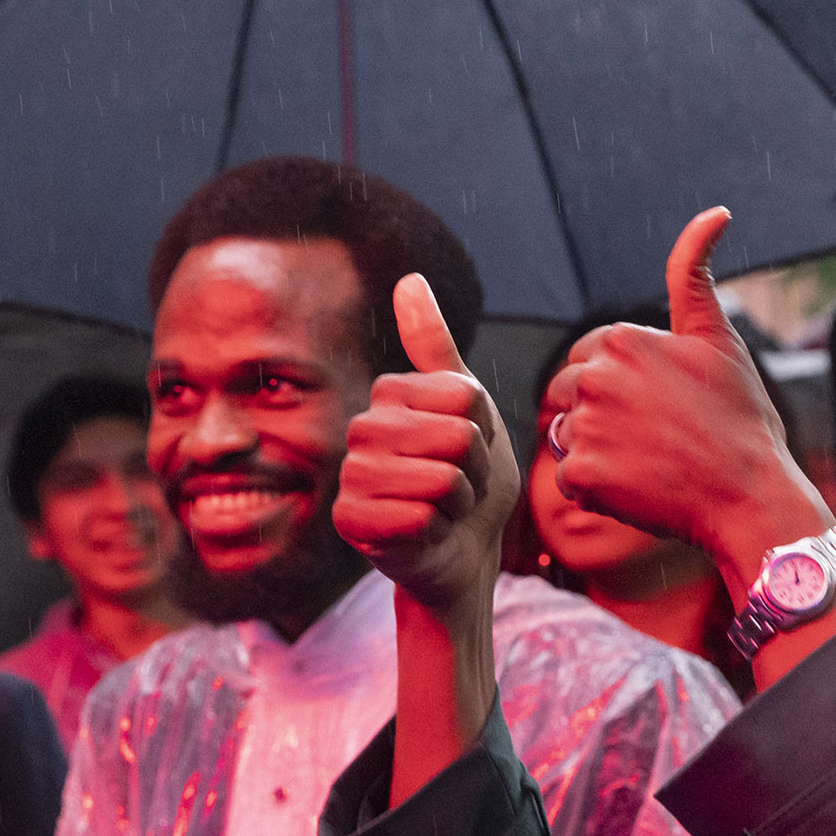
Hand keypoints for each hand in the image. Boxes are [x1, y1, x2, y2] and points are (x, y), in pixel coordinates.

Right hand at [332, 274, 519, 622]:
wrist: (463, 556)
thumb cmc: (471, 485)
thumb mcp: (471, 411)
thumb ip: (438, 349)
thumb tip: (409, 279)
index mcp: (389, 397)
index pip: (464, 397)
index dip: (484, 432)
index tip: (469, 453)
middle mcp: (361, 430)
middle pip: (456, 437)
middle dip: (476, 472)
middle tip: (460, 489)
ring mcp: (352, 477)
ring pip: (441, 478)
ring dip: (459, 504)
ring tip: (444, 511)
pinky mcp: (350, 522)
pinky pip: (419, 517)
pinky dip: (438, 533)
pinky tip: (425, 535)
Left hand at [543, 209, 834, 596]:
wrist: (752, 496)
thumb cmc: (741, 419)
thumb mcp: (718, 338)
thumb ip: (694, 274)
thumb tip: (715, 212)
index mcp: (623, 339)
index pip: (586, 357)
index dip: (619, 384)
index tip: (658, 406)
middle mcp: (596, 376)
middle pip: (568, 394)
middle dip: (600, 414)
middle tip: (655, 439)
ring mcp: (587, 427)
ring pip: (567, 436)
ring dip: (597, 451)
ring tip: (650, 463)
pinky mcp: (583, 475)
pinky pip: (570, 481)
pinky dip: (597, 491)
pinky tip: (640, 489)